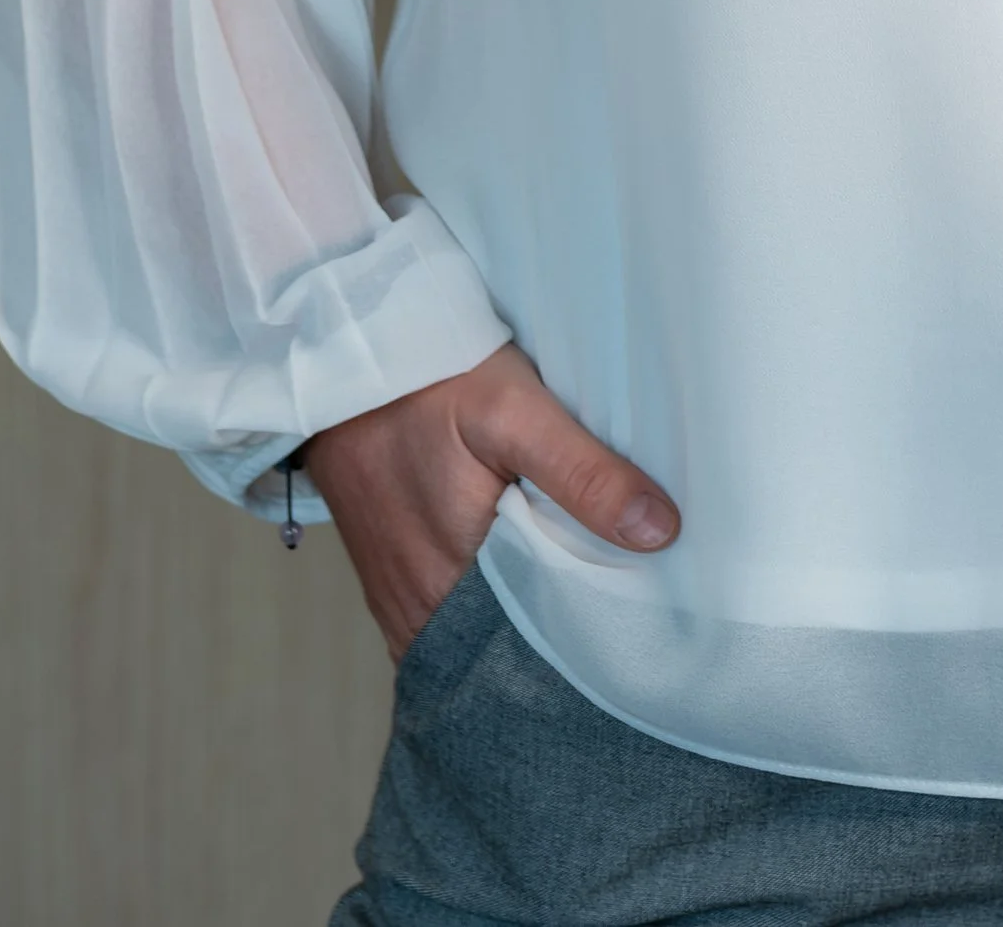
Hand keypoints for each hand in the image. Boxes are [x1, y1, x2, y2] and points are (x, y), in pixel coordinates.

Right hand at [300, 341, 679, 658]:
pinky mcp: (397, 576)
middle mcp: (417, 615)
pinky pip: (459, 607)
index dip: (596, 633)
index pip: (539, 648)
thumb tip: (659, 533)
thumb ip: (582, 473)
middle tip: (637, 597)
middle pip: (514, 642)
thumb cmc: (427, 381)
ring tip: (598, 578)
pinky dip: (500, 593)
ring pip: (487, 627)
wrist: (342, 354)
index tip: (651, 616)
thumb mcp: (513, 412)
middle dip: (570, 625)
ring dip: (535, 605)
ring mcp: (402, 600)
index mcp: (446, 592)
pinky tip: (537, 560)